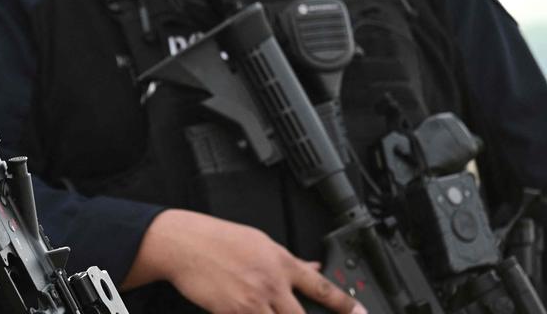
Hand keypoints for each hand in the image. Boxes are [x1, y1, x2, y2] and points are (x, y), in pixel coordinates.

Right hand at [124, 209, 363, 313]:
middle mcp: (272, 284)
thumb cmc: (220, 240)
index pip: (322, 288)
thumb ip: (290, 260)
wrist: (186, 244)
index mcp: (281, 263)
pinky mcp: (233, 313)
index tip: (361, 313)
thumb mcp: (260, 241)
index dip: (347, 305)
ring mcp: (252, 302)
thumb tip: (313, 265)